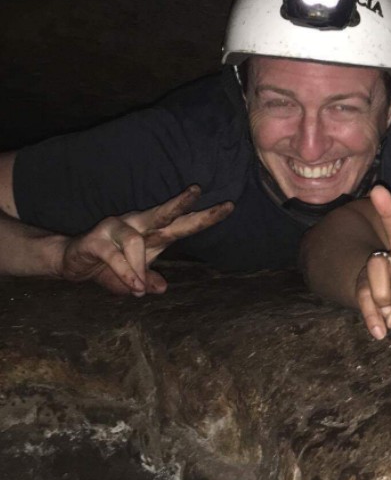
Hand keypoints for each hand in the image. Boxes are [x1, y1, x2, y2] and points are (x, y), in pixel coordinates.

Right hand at [58, 186, 233, 296]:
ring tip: (138, 289)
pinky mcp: (97, 239)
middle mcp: (138, 225)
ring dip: (138, 268)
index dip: (205, 217)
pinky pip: (115, 255)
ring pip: (136, 241)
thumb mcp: (135, 278)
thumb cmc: (110, 266)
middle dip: (182, 202)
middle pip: (163, 212)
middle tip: (198, 190)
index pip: (183, 223)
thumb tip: (162, 288)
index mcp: (154, 234)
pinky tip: (133, 287)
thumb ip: (149, 279)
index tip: (229, 206)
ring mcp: (117, 228)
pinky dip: (126, 272)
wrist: (73, 263)